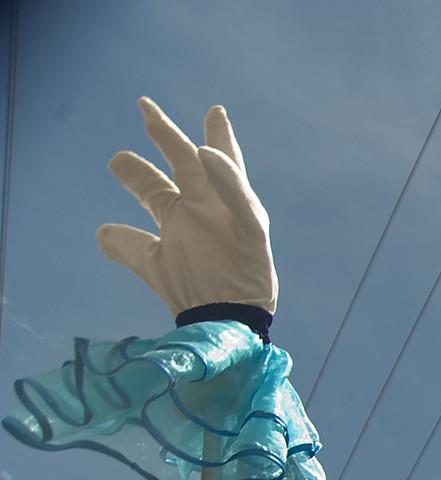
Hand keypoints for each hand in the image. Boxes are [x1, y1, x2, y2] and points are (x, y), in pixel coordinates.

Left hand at [97, 97, 276, 316]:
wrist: (225, 324)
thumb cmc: (198, 292)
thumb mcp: (154, 264)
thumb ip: (128, 244)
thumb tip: (101, 232)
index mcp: (187, 211)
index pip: (171, 170)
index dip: (160, 142)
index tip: (146, 112)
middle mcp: (206, 208)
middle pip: (186, 162)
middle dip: (166, 134)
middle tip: (144, 105)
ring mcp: (229, 220)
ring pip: (221, 174)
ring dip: (210, 147)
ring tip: (202, 122)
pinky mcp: (251, 237)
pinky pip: (240, 203)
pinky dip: (227, 179)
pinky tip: (209, 157)